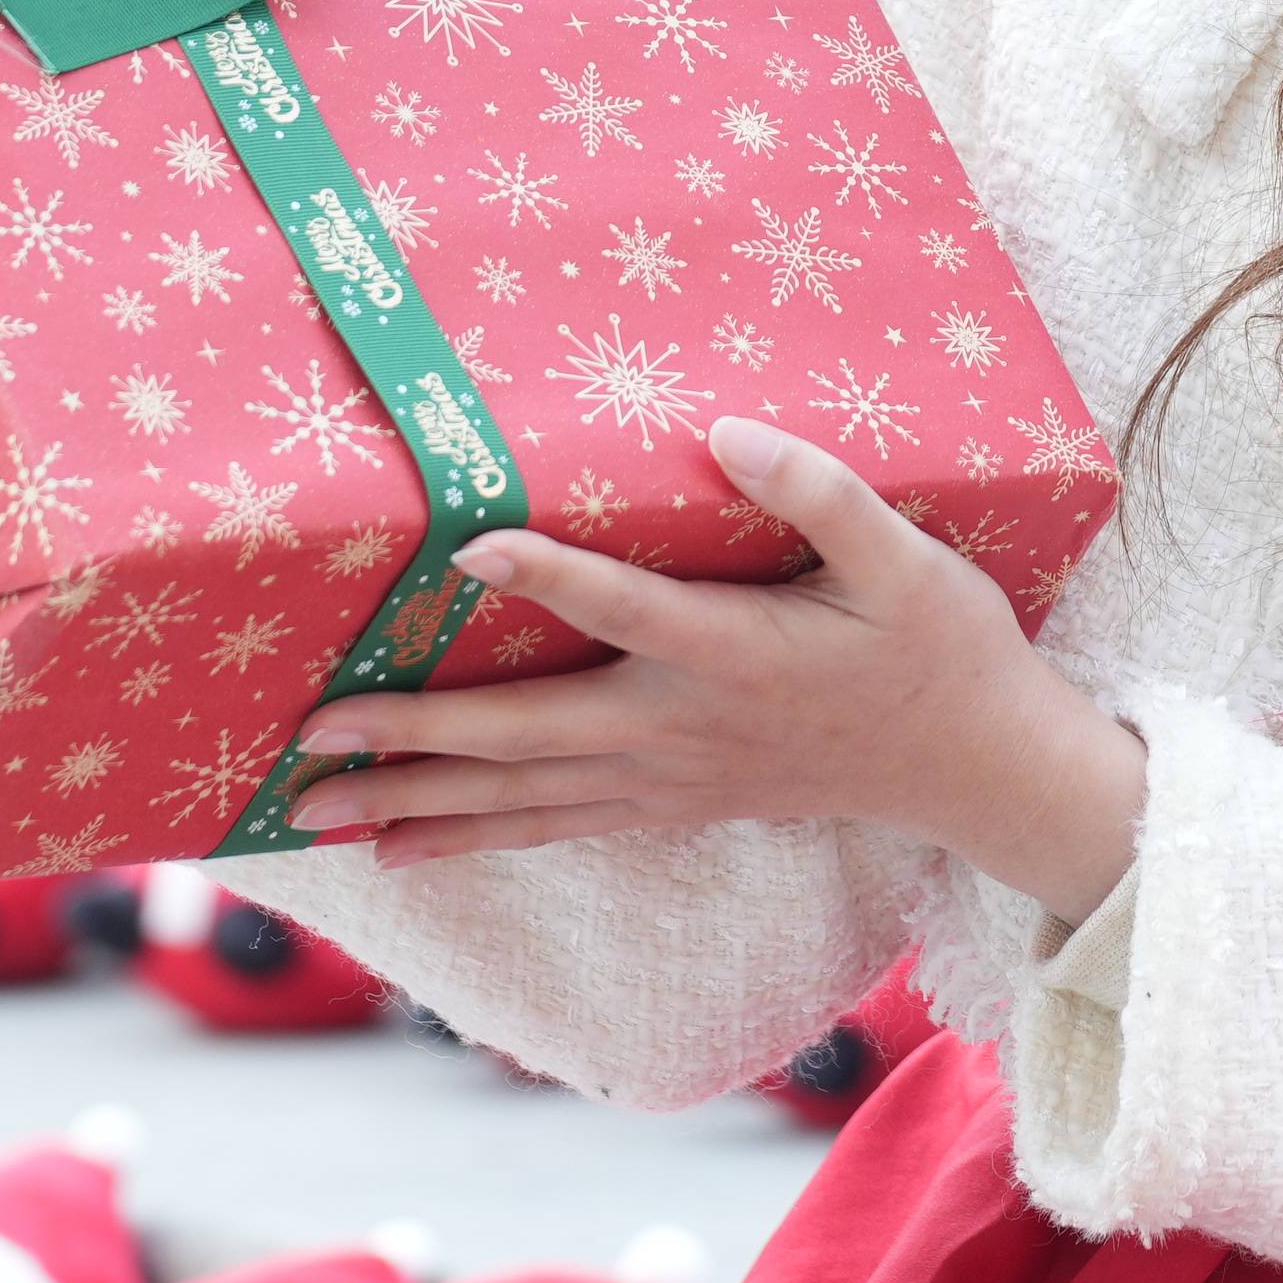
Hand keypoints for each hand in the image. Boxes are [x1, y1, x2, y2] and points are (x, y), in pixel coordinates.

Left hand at [275, 416, 1146, 919]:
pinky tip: (402, 851)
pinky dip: (471, 839)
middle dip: (410, 738)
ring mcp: (668, 780)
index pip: (622, 606)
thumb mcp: (903, 556)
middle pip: (525, 737)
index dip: (547, 573)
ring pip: (520, 801)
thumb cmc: (937, 648)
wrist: (973, 769)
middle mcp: (680, 728)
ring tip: (311, 815)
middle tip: (310, 735)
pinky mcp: (670, 807)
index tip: (465, 546)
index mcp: (732, 653)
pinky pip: (552, 829)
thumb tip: (729, 431)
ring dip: (413, 806)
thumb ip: (819, 491)